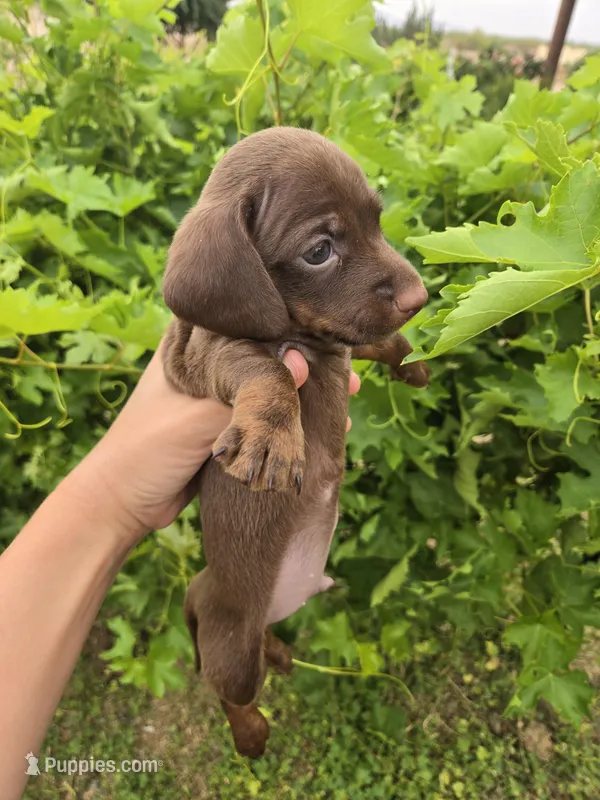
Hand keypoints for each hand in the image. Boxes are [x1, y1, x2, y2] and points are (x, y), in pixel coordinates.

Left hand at [64, 343, 359, 546]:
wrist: (121, 505)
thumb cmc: (147, 449)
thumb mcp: (199, 417)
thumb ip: (249, 393)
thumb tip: (303, 363)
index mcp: (192, 347)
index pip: (250, 327)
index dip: (292, 331)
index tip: (331, 343)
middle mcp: (208, 367)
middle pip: (267, 358)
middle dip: (308, 368)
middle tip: (349, 380)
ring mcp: (217, 401)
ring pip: (270, 392)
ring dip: (304, 400)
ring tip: (346, 403)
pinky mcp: (224, 432)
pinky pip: (265, 422)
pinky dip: (291, 426)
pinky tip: (320, 430)